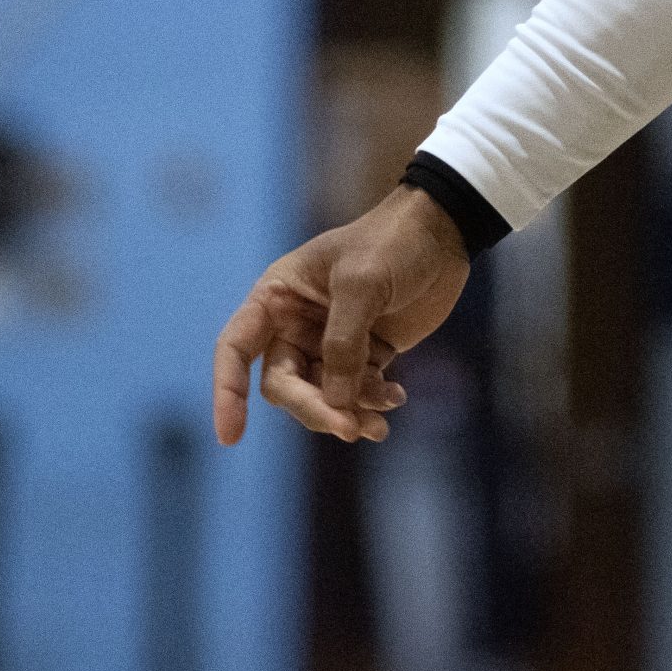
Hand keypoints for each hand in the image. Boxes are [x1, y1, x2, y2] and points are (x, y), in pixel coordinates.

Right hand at [212, 185, 471, 446]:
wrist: (445, 232)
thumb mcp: (363, 284)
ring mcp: (329, 342)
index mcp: (278, 296)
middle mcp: (295, 324)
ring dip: (348, 414)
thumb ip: (344, 343)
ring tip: (379, 426)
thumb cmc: (393, 243)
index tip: (230, 438)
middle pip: (285, 384)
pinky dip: (372, 403)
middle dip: (314, 409)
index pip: (236, 348)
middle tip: (349, 429)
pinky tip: (395, 398)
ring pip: (322, 396)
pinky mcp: (364, 353)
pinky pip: (356, 393)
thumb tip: (335, 403)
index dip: (227, 392)